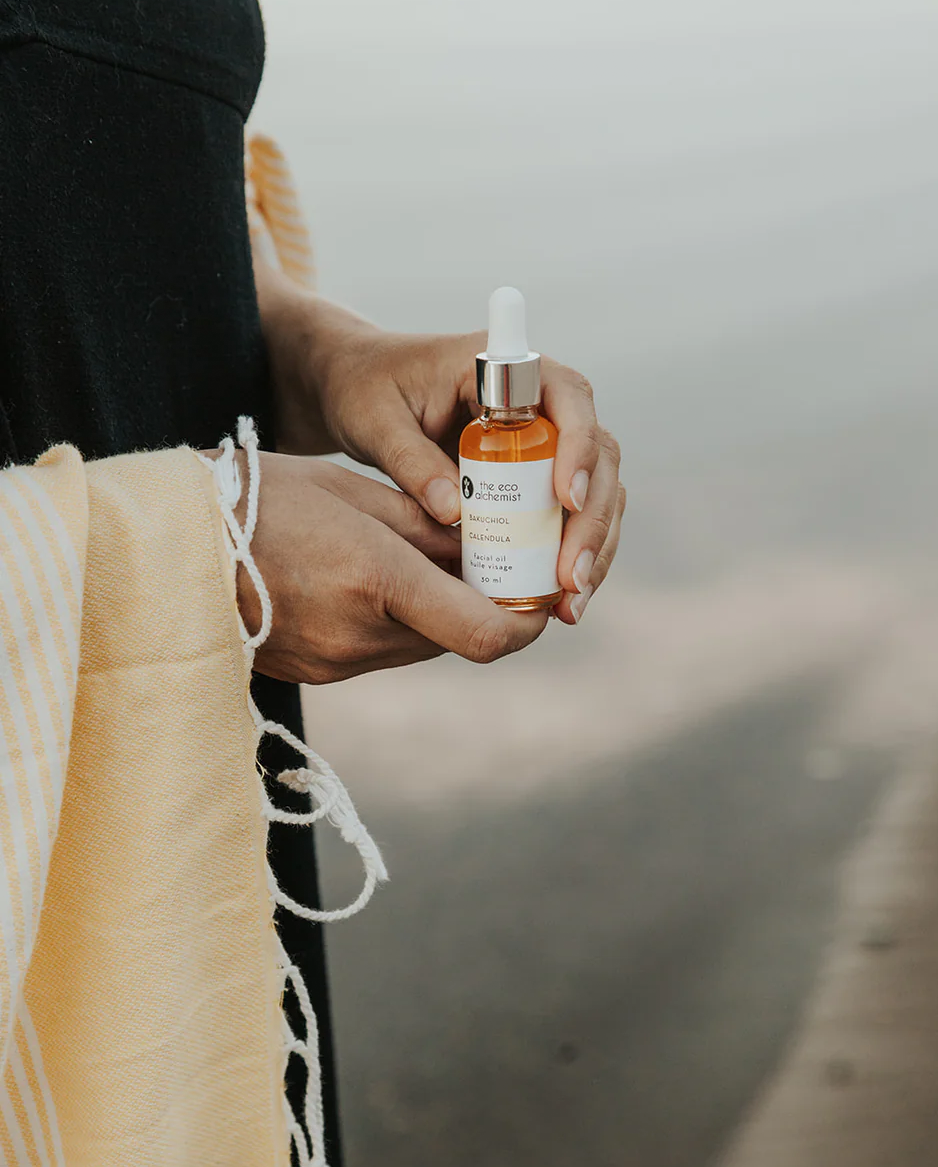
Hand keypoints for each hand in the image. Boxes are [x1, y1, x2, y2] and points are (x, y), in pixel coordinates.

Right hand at [216, 451, 548, 683]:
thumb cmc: (258, 499)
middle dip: (483, 607)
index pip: (485, 632)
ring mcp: (336, 663)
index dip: (526, 623)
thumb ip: (428, 525)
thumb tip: (489, 545)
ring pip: (422, 646)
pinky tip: (371, 582)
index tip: (539, 597)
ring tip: (422, 564)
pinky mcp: (317, 673)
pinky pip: (382, 652)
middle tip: (489, 564)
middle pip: (459, 639)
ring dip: (438, 613)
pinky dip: (395, 622)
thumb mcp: (352, 493)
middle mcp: (361, 635)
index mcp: (376, 580)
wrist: (169, 547)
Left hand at [257, 263, 624, 624]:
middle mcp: (541, 401)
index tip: (567, 499)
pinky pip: (571, 517)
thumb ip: (411, 460)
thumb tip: (455, 515)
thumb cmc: (365, 390)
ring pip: (597, 492)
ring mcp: (546, 441)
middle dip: (593, 520)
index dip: (579, 448)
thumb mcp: (376, 420)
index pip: (570, 397)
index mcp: (507, 367)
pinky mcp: (536, 478)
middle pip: (598, 454)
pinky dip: (571, 558)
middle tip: (570, 577)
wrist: (360, 391)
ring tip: (570, 606)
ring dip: (592, 550)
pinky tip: (560, 605)